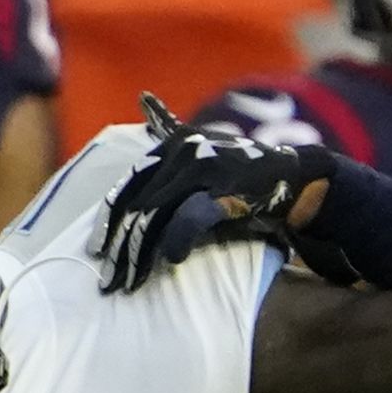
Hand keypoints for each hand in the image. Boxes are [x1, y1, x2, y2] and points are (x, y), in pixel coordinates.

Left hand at [95, 99, 332, 294]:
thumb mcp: (203, 155)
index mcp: (174, 144)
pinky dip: (176, 240)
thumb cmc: (243, 176)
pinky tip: (171, 259)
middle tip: (109, 280)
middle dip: (120, 246)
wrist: (295, 178)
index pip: (129, 185)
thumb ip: (170, 155)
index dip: (108, 220)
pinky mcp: (224, 190)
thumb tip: (141, 110)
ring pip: (155, 214)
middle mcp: (184, 151)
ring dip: (139, 253)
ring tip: (130, 282)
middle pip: (138, 204)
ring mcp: (204, 169)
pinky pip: (189, 218)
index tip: (96, 251)